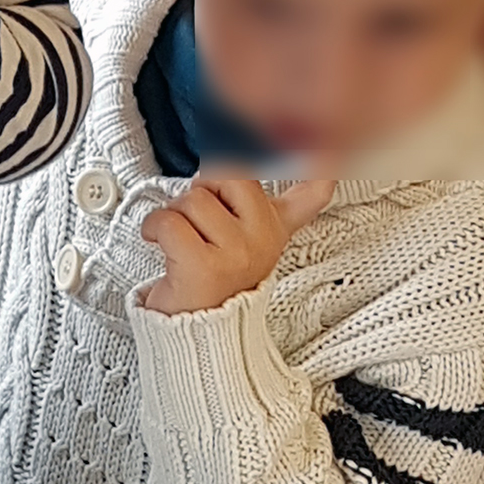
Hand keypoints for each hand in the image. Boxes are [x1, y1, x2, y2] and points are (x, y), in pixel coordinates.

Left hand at [140, 173, 334, 315]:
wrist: (196, 332)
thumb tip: (281, 165)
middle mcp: (263, 239)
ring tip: (178, 241)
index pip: (311, 191)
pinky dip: (153, 228)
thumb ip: (268, 202)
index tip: (330, 151)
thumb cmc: (213, 279)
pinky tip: (157, 241)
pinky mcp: (206, 266)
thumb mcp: (245, 235)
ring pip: (191, 199)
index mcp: (274, 226)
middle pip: (227, 173)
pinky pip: (169, 222)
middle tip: (197, 220)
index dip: (320, 164)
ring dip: (171, 215)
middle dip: (201, 188)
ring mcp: (238, 253)